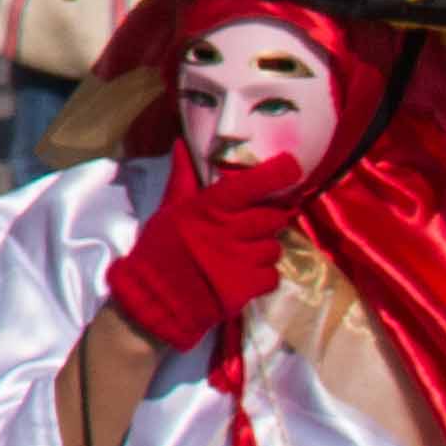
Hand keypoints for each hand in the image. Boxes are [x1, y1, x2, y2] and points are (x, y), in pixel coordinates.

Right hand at [100, 180, 298, 353]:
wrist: (153, 301)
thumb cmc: (159, 252)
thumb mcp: (167, 211)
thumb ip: (182, 179)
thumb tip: (183, 144)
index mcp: (208, 208)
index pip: (251, 184)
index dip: (278, 174)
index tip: (292, 167)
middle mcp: (228, 231)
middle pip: (273, 216)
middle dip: (271, 217)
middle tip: (257, 222)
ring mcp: (240, 260)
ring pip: (275, 246)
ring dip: (265, 248)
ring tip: (247, 253)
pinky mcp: (247, 287)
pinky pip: (273, 275)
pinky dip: (264, 275)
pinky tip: (247, 275)